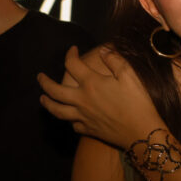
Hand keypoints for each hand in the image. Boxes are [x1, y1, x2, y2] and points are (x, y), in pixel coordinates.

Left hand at [37, 46, 164, 148]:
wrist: (141, 131)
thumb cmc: (138, 102)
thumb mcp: (130, 75)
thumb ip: (115, 60)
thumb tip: (103, 50)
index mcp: (91, 83)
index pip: (72, 64)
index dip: (70, 54)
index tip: (72, 49)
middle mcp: (81, 99)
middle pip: (54, 90)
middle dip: (44, 82)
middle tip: (39, 76)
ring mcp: (82, 116)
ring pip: (57, 110)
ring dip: (47, 103)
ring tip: (42, 98)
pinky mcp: (88, 129)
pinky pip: (72, 124)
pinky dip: (68, 119)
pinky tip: (70, 117)